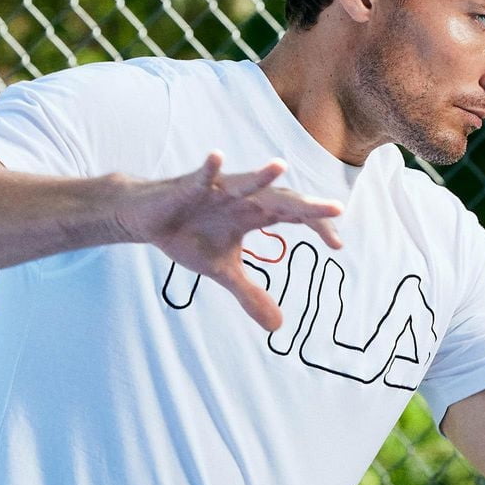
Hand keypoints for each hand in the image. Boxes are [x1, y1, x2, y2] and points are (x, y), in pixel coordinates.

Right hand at [113, 152, 343, 330]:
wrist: (146, 218)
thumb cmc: (188, 235)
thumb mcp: (223, 272)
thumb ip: (251, 294)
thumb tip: (277, 328)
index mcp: (254, 214)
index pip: (294, 217)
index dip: (317, 227)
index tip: (338, 246)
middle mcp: (242, 198)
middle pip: (281, 200)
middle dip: (307, 205)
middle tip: (337, 209)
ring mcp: (217, 190)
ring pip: (245, 182)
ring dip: (262, 175)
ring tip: (280, 165)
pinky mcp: (189, 186)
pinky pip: (200, 176)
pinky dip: (209, 168)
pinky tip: (217, 156)